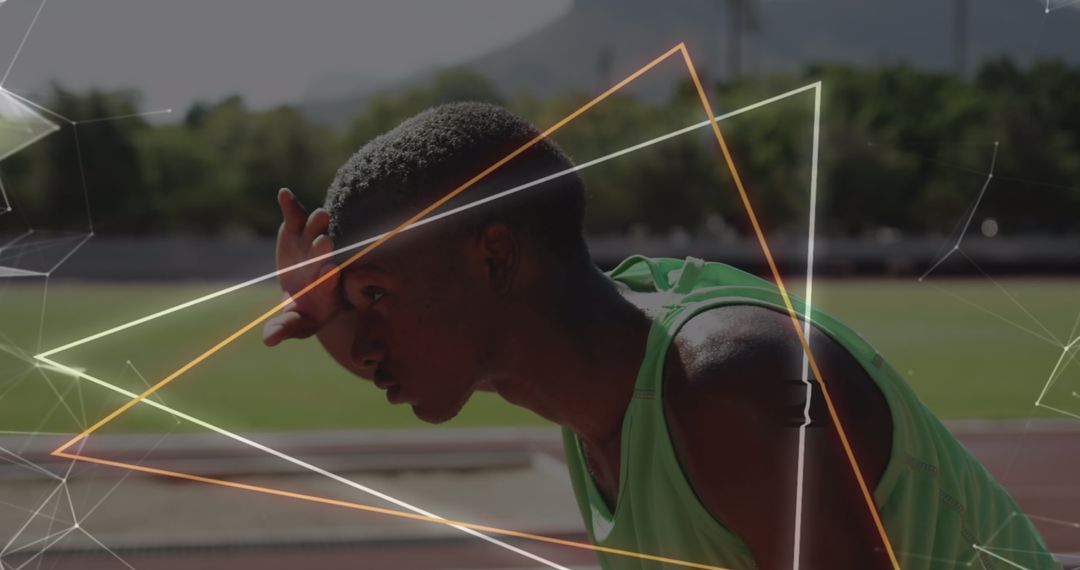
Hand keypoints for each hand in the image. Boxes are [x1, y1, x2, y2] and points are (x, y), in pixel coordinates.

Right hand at [262, 188, 341, 346]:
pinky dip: (290, 206)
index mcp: (325, 291)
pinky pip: (295, 217)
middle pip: (325, 257)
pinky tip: (284, 194)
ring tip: (321, 215)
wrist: (307, 293)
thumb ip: (284, 328)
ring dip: (318, 224)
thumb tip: (267, 340)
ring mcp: (311, 246)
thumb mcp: (294, 324)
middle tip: (326, 243)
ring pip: (316, 232)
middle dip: (324, 250)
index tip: (329, 273)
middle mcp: (321, 265)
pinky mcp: (297, 232)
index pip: (329, 285)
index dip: (328, 280)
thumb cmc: (303, 314)